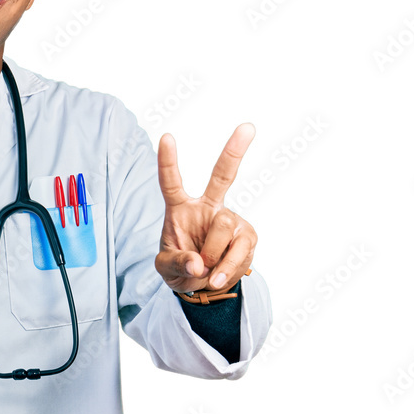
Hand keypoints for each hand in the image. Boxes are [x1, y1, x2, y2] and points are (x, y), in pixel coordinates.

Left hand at [154, 123, 257, 293]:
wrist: (203, 286)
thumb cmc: (180, 267)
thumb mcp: (166, 269)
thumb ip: (177, 264)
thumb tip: (199, 263)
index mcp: (179, 208)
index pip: (171, 182)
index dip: (168, 161)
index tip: (166, 136)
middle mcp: (207, 207)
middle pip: (222, 175)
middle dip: (235, 151)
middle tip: (248, 127)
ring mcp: (229, 220)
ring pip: (224, 225)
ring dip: (213, 253)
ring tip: (206, 271)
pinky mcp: (247, 236)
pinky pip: (240, 249)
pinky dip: (227, 268)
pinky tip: (218, 277)